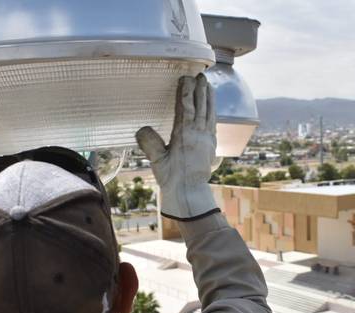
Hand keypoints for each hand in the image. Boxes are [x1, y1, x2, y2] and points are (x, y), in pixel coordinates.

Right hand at [136, 74, 218, 220]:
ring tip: (210, 86)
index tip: (186, 78)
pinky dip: (213, 112)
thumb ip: (150, 143)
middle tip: (201, 75)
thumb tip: (141, 129)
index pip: (186, 107)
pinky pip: (213, 124)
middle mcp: (198, 134)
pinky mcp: (211, 146)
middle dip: (200, 89)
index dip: (186, 91)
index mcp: (184, 134)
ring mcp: (207, 139)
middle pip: (201, 106)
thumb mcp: (157, 161)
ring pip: (210, 113)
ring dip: (210, 98)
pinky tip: (212, 109)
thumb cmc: (172, 178)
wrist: (190, 194)